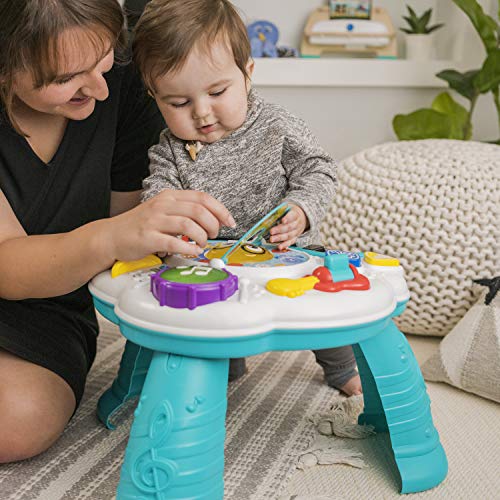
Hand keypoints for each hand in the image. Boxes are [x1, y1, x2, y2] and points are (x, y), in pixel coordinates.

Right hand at [105, 190, 234, 260]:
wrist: (111, 236)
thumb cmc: (140, 225)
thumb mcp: (164, 211)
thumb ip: (186, 213)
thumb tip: (214, 221)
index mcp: (169, 196)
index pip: (202, 198)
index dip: (221, 210)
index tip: (229, 222)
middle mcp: (163, 205)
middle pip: (199, 210)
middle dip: (213, 225)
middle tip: (213, 235)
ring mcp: (154, 221)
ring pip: (189, 225)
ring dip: (202, 238)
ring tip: (201, 244)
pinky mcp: (148, 237)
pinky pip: (175, 242)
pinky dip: (189, 249)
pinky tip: (192, 251)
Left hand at [268, 205, 307, 249]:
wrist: (301, 218)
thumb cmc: (289, 213)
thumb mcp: (286, 209)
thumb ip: (279, 212)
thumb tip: (268, 216)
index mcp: (295, 215)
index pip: (292, 216)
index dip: (288, 218)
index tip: (282, 220)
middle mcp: (297, 224)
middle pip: (289, 227)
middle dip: (279, 230)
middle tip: (271, 231)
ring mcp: (296, 232)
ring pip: (289, 235)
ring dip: (280, 238)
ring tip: (271, 239)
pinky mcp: (295, 238)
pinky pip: (290, 242)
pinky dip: (285, 245)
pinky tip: (279, 247)